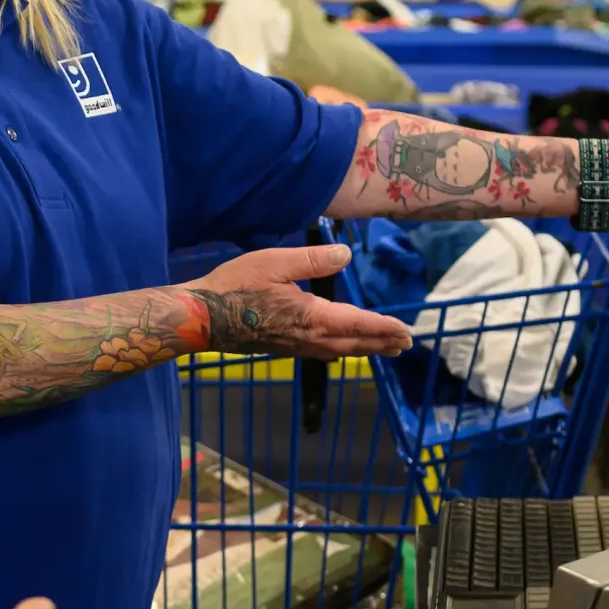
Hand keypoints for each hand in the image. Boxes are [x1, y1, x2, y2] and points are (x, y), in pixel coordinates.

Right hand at [186, 244, 412, 358]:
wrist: (201, 317)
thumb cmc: (235, 286)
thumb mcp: (274, 262)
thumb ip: (312, 261)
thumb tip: (346, 255)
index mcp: (312, 317)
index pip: (359, 324)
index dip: (384, 327)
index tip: (406, 332)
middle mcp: (308, 337)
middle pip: (353, 343)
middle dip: (380, 343)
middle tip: (404, 344)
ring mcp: (294, 346)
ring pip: (338, 351)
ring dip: (363, 349)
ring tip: (381, 349)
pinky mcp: (281, 348)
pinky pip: (321, 353)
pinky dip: (340, 351)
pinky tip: (337, 348)